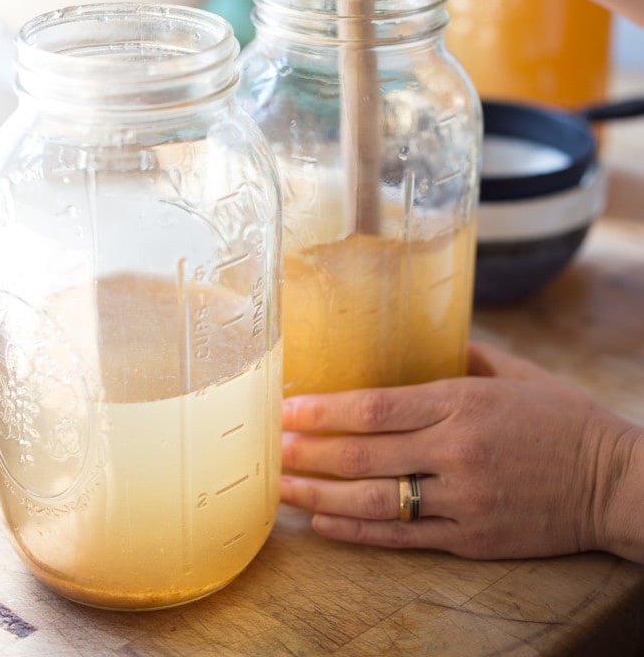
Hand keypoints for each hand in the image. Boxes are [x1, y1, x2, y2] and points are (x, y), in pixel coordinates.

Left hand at [281, 341, 640, 560]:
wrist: (614, 482)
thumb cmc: (564, 419)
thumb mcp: (518, 373)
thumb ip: (467, 356)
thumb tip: (424, 338)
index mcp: (463, 401)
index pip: (377, 407)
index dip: (324, 410)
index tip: (287, 407)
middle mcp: (457, 450)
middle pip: (365, 454)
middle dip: (309, 451)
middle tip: (269, 448)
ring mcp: (464, 499)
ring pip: (374, 499)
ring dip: (320, 492)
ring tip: (282, 486)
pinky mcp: (473, 538)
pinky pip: (403, 537)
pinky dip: (358, 532)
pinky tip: (324, 521)